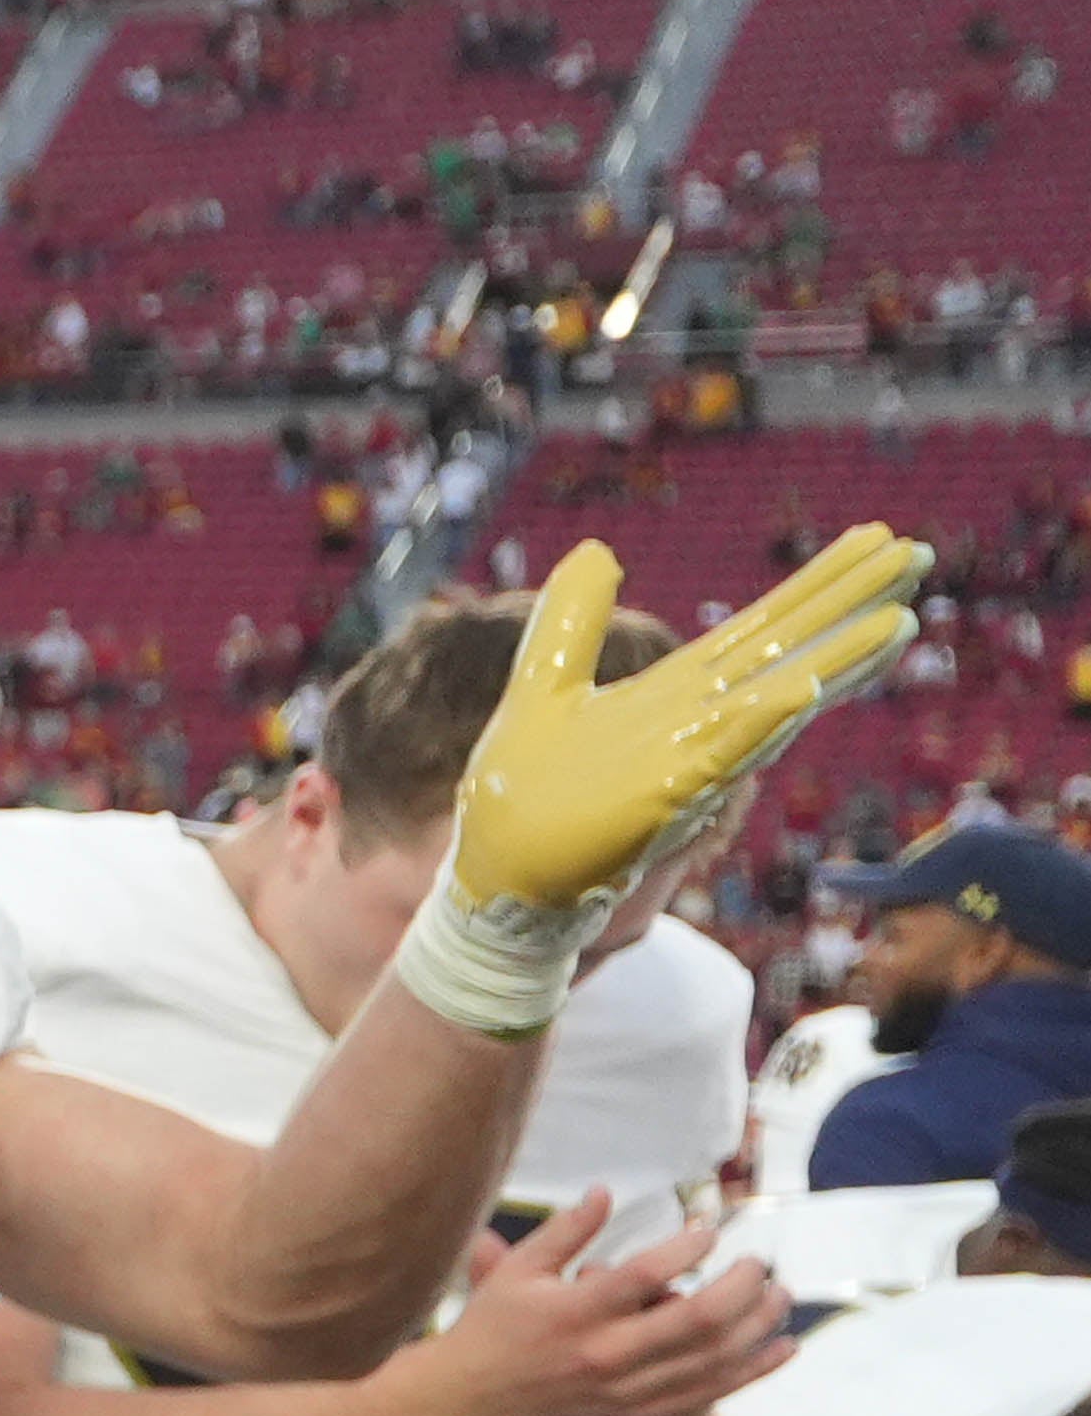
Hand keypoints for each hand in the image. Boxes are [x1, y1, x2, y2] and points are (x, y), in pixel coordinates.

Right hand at [430, 1187, 789, 1415]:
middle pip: (697, 1318)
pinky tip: (782, 1347)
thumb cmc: (490, 1328)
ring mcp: (622, 1391)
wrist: (464, 1402)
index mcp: (573, 1312)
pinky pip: (708, 1393)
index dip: (688, 1245)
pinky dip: (752, 1370)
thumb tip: (607, 1191)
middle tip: (758, 1263)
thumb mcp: (516, 1271)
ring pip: (712, 1357)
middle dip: (741, 1285)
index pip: (646, 1273)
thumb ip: (564, 1231)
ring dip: (757, 1324)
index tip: (708, 1227)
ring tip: (779, 1295)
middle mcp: (603, 1354)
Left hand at [448, 527, 924, 932]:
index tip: (877, 535)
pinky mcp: (662, 794)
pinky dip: (760, 725)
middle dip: (849, 602)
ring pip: (776, 698)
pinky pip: (722, 755)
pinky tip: (802, 693)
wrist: (499, 880)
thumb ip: (573, 620)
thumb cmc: (527, 795)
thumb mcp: (545, 685)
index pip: (761, 625)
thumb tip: (598, 548)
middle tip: (916, 552)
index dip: (819, 582)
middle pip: (787, 649)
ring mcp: (689, 757)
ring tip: (899, 620)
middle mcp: (699, 720)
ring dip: (835, 662)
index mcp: (677, 691)